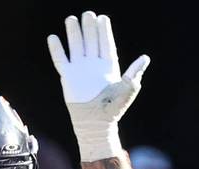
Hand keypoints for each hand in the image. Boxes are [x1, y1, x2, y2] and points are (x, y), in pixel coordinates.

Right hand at [47, 11, 149, 161]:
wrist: (95, 123)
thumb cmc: (113, 110)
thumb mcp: (127, 91)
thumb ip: (134, 74)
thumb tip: (145, 58)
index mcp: (108, 66)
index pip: (106, 44)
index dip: (104, 31)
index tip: (103, 18)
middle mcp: (94, 65)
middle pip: (91, 41)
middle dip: (89, 27)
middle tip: (88, 14)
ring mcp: (80, 70)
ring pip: (76, 46)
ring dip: (74, 33)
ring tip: (71, 19)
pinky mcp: (68, 77)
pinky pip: (61, 60)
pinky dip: (57, 49)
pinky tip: (53, 37)